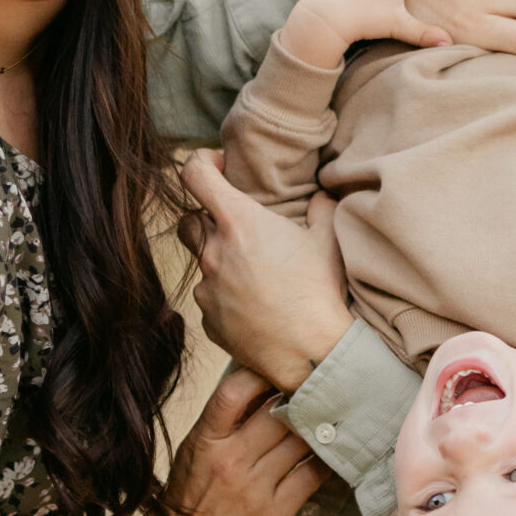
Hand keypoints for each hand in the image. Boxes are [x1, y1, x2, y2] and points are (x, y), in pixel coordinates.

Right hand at [154, 366, 330, 515]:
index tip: (277, 371)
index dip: (261, 375)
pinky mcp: (276, 511)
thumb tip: (259, 386)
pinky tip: (330, 453)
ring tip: (328, 419)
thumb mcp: (195, 450)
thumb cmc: (190, 496)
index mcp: (207, 440)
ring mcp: (255, 485)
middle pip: (278, 412)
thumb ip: (223, 420)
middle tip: (315, 393)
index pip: (235, 391)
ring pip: (301, 440)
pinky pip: (312, 474)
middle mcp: (232, 459)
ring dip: (317, 428)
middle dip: (299, 399)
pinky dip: (325, 460)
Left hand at [180, 153, 353, 391]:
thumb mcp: (328, 239)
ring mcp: (207, 288)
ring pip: (201, 263)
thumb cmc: (319, 291)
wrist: (311, 352)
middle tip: (234, 226)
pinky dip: (226, 296)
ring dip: (219, 261)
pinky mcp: (208, 319)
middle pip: (188, 220)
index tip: (215, 167)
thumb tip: (318, 195)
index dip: (200, 163)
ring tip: (253, 274)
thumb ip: (319, 207)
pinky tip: (254, 306)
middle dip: (204, 217)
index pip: (195, 175)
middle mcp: (214, 251)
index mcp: (239, 222)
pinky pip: (210, 298)